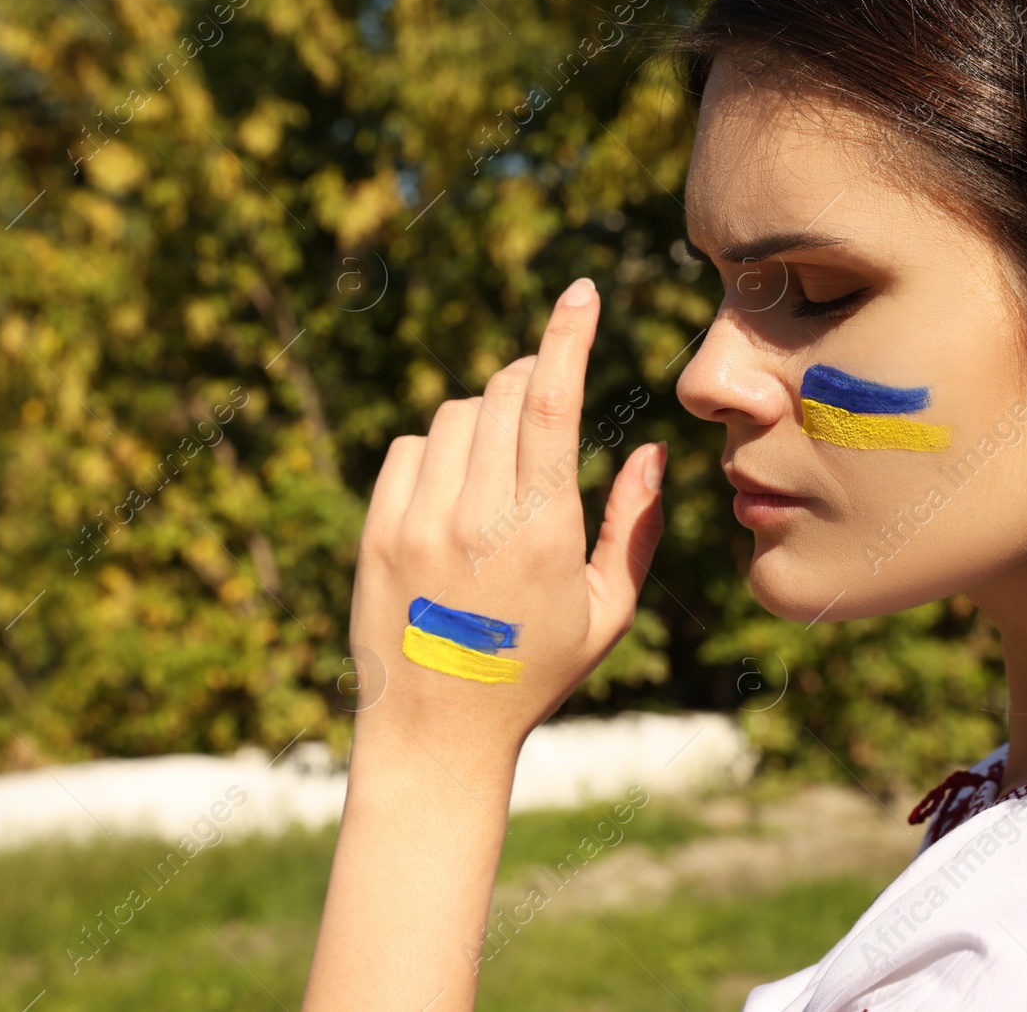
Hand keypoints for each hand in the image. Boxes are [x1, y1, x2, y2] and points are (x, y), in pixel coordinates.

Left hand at [346, 277, 667, 764]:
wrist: (434, 733)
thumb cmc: (534, 673)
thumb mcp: (608, 613)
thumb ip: (637, 527)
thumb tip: (650, 449)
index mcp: (542, 535)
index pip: (549, 404)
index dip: (567, 337)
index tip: (581, 292)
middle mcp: (474, 520)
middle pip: (500, 395)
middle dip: (530, 381)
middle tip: (544, 407)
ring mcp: (416, 523)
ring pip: (454, 416)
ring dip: (486, 420)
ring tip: (500, 477)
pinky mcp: (376, 532)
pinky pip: (410, 448)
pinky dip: (438, 450)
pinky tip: (455, 495)